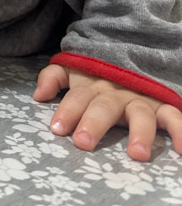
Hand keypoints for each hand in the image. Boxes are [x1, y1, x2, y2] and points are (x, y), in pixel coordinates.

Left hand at [34, 64, 181, 160]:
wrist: (134, 50)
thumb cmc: (98, 71)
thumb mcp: (73, 69)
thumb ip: (53, 77)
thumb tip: (38, 95)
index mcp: (92, 87)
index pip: (76, 98)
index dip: (67, 111)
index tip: (57, 129)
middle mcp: (116, 93)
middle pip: (104, 107)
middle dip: (94, 123)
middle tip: (83, 142)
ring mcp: (140, 99)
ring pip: (141, 114)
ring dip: (140, 133)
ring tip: (136, 154)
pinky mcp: (162, 105)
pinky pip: (174, 116)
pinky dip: (181, 132)